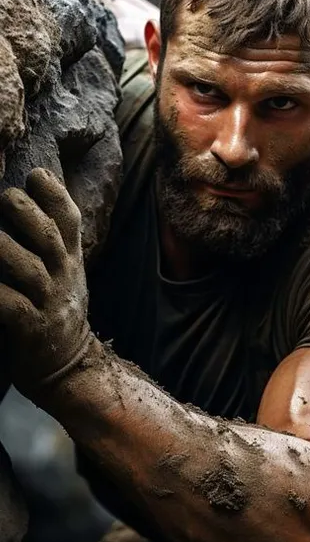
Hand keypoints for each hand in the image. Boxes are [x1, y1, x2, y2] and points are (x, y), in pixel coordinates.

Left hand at [0, 169, 92, 399]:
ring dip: (5, 249)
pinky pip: (12, 307)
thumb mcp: (66, 273)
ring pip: (29, 269)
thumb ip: (53, 240)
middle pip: (50, 237)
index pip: (70, 220)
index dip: (55, 194)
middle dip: (27, 213)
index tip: (35, 174)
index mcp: (70, 260)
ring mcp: (49, 304)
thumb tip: (31, 197)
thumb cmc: (56, 312)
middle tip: (6, 196)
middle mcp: (63, 277)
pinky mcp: (32, 330)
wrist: (69, 367)